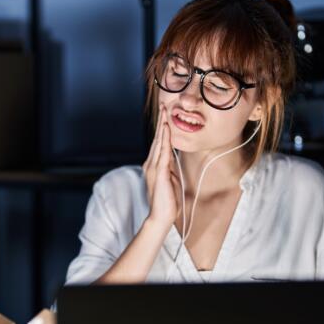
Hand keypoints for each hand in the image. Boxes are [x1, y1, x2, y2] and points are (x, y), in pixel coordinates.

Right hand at [142, 105, 179, 226]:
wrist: (160, 216)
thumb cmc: (167, 201)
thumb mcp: (170, 180)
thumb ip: (169, 167)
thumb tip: (171, 157)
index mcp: (154, 165)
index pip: (159, 143)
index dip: (162, 128)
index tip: (165, 115)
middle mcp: (151, 164)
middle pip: (157, 138)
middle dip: (161, 122)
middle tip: (164, 106)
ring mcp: (154, 168)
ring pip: (159, 142)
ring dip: (162, 127)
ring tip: (165, 113)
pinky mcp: (159, 173)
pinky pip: (163, 152)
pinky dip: (165, 139)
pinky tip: (167, 130)